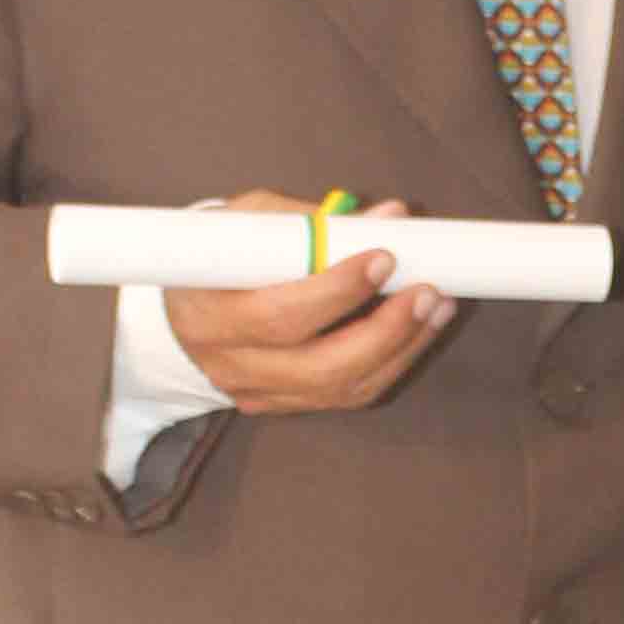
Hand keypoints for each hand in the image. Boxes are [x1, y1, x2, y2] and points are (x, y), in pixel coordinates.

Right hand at [164, 192, 455, 413]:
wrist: (187, 303)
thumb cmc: (223, 251)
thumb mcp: (250, 220)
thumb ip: (314, 221)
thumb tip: (390, 218)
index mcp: (206, 311)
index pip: (278, 315)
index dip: (337, 291)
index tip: (384, 257)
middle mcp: (227, 363)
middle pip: (319, 367)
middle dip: (385, 330)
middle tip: (427, 292)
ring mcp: (256, 392)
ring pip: (341, 388)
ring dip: (401, 347)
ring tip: (436, 306)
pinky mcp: (282, 405)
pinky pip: (346, 395)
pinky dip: (389, 362)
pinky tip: (417, 329)